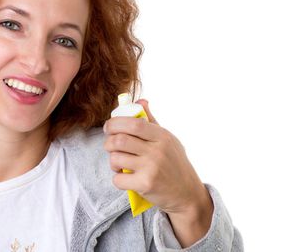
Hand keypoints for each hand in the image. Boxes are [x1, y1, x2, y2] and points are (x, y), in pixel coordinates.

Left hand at [103, 100, 211, 226]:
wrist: (187, 194)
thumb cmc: (174, 163)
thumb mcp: (168, 140)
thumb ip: (151, 121)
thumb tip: (140, 101)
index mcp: (162, 136)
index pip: (133, 123)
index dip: (115, 123)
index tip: (109, 127)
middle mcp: (157, 151)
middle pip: (119, 140)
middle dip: (108, 142)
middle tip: (110, 145)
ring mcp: (151, 169)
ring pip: (115, 159)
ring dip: (112, 161)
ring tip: (118, 163)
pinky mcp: (145, 185)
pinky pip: (118, 179)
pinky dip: (117, 178)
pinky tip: (125, 177)